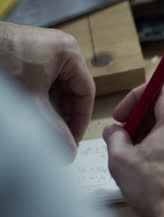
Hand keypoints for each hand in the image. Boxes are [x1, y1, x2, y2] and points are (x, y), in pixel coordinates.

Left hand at [0, 22, 94, 156]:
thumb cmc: (0, 62)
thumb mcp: (32, 101)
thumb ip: (54, 128)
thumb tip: (69, 151)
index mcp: (70, 53)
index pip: (86, 92)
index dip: (81, 120)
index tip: (74, 140)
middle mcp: (61, 49)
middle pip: (72, 91)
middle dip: (65, 117)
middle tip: (60, 140)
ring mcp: (45, 51)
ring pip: (57, 89)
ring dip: (52, 111)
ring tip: (46, 131)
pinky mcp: (29, 56)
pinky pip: (43, 83)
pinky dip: (40, 100)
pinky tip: (34, 116)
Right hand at [103, 84, 163, 216]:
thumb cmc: (158, 188)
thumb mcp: (122, 159)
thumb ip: (114, 137)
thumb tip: (114, 131)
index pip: (156, 88)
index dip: (132, 99)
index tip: (121, 117)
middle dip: (140, 119)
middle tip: (124, 137)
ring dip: (151, 135)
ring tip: (136, 156)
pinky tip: (151, 167)